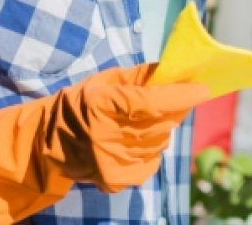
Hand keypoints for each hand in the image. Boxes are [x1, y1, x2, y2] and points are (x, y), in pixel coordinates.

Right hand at [0, 63, 209, 222]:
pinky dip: (152, 147)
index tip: (204, 89)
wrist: (47, 145)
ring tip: (147, 118)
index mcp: (101, 105)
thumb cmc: (81, 103)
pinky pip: (151, 160)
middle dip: (177, 107)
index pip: (150, 102)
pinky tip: (136, 138)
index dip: (180, 95)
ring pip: (159, 142)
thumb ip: (141, 77)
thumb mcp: (106, 81)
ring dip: (163, 127)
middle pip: (160, 123)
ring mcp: (111, 162)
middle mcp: (105, 137)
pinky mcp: (116, 180)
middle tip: (185, 94)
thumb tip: (175, 70)